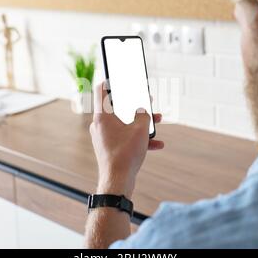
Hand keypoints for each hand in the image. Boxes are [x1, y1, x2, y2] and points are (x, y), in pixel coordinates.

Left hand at [90, 82, 164, 197]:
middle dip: (134, 103)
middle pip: (116, 107)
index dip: (109, 80)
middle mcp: (100, 125)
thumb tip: (143, 111)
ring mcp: (104, 137)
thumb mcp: (141, 129)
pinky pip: (125, 137)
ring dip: (140, 121)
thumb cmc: (125, 154)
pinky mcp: (109, 147)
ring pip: (123, 123)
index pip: (101, 90)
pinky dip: (138, 137)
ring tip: (157, 120)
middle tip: (146, 98)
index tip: (117, 75)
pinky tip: (157, 144)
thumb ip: (144, 115)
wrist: (118, 182)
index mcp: (102, 116)